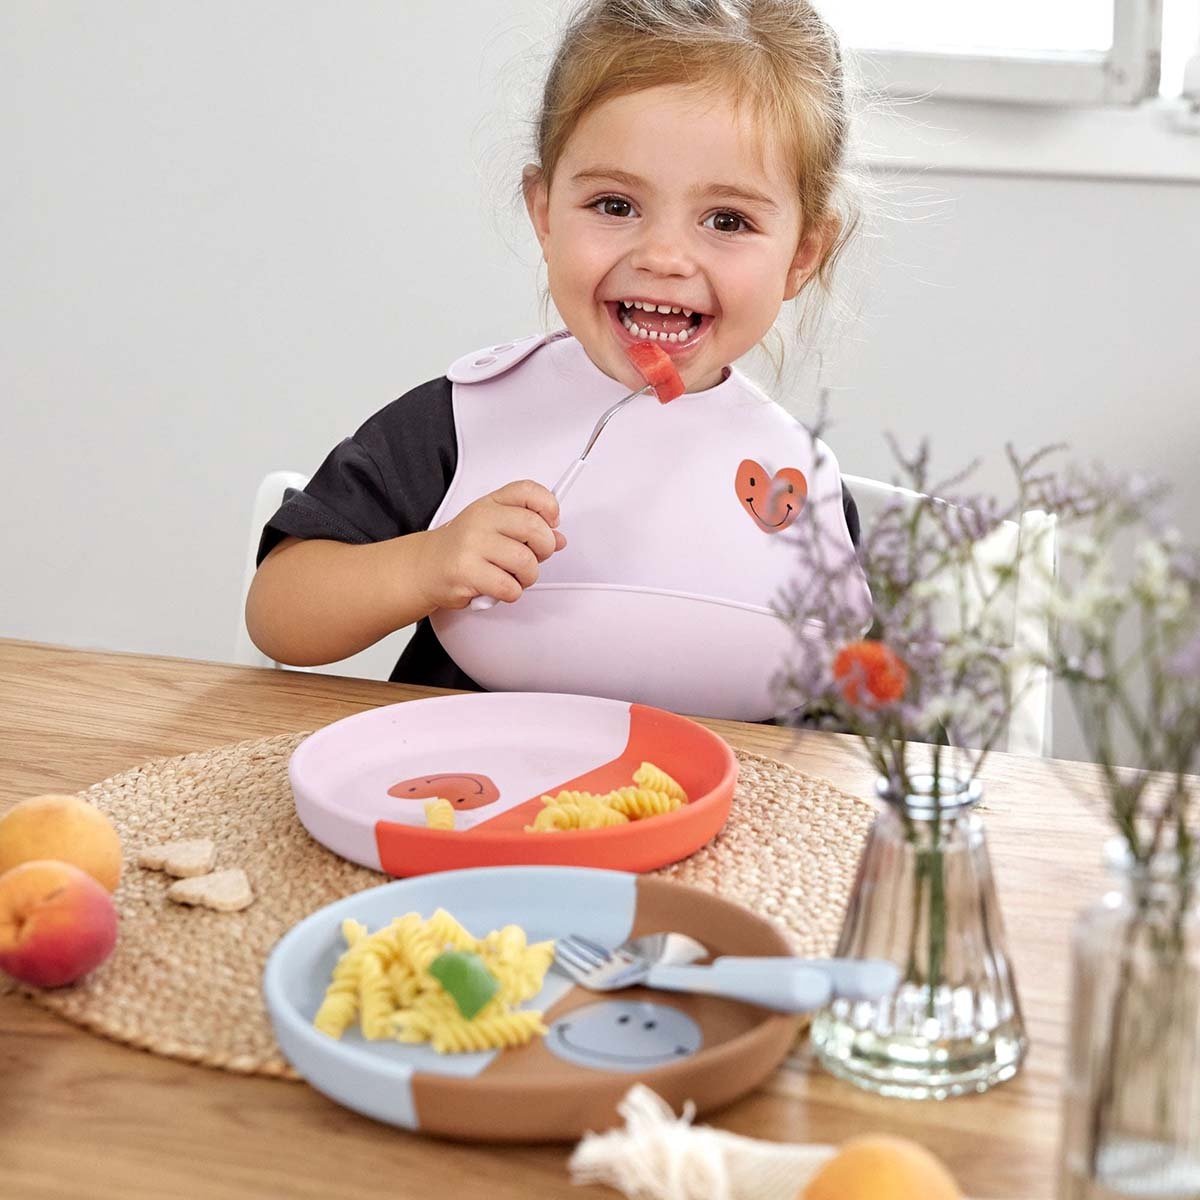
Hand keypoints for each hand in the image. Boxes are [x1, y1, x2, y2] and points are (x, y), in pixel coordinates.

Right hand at [418, 480, 566, 608]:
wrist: (425, 567)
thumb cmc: (463, 547)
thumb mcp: (493, 526)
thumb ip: (526, 528)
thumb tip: (559, 538)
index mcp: (490, 503)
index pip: (528, 491)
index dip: (549, 506)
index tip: (551, 523)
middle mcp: (481, 519)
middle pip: (534, 528)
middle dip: (544, 549)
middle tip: (534, 558)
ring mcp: (473, 544)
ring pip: (526, 562)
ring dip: (527, 577)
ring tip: (513, 577)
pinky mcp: (467, 571)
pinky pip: (509, 587)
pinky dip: (511, 593)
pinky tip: (498, 587)